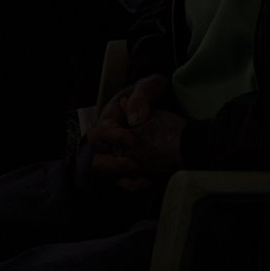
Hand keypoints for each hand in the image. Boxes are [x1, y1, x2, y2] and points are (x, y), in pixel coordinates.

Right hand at [88, 75, 176, 189]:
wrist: (172, 106)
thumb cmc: (156, 94)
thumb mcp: (150, 87)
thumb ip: (140, 98)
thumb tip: (133, 118)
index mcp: (110, 117)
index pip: (99, 132)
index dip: (113, 137)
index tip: (132, 139)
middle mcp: (110, 138)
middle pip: (97, 157)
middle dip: (112, 164)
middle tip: (133, 164)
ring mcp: (119, 152)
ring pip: (109, 174)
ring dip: (123, 177)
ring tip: (143, 178)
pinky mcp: (131, 163)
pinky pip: (124, 180)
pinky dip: (134, 183)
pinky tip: (148, 181)